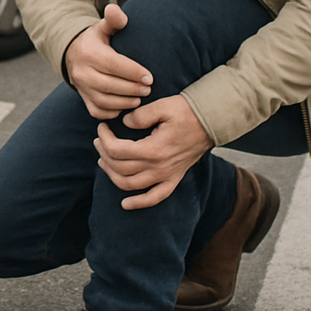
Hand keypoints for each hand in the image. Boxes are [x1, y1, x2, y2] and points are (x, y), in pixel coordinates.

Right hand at [64, 3, 153, 119]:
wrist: (73, 54)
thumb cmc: (96, 41)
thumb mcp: (103, 27)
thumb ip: (113, 19)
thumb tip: (115, 10)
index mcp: (88, 52)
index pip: (113, 65)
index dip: (133, 72)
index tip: (150, 77)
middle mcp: (81, 71)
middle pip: (109, 85)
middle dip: (132, 89)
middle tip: (149, 89)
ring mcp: (81, 87)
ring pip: (103, 101)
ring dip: (124, 102)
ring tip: (140, 99)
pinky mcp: (83, 98)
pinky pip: (97, 111)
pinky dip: (112, 113)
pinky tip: (126, 107)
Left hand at [94, 94, 212, 209]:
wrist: (210, 121)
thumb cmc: (186, 111)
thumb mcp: (162, 106)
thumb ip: (140, 115)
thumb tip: (123, 122)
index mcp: (154, 149)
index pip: (117, 150)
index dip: (104, 139)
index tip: (101, 127)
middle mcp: (159, 166)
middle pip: (119, 167)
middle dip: (104, 153)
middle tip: (99, 140)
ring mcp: (166, 175)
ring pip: (130, 185)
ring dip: (112, 175)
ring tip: (103, 160)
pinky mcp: (173, 179)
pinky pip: (155, 198)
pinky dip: (139, 203)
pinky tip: (125, 204)